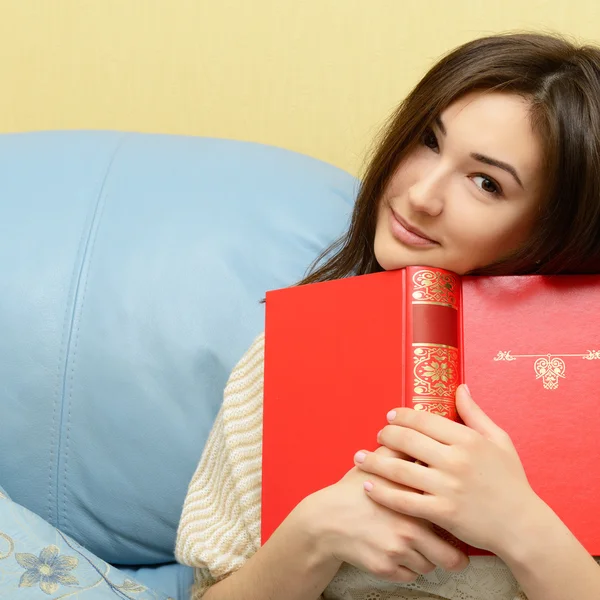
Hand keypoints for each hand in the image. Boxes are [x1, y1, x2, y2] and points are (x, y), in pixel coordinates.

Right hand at [295, 444, 468, 583]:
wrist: (326, 520)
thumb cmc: (354, 492)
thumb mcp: (377, 465)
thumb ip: (403, 452)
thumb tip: (424, 434)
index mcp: (412, 500)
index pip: (452, 517)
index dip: (461, 522)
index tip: (462, 523)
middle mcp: (409, 528)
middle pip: (451, 558)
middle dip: (454, 557)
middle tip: (454, 553)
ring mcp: (397, 551)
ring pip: (430, 567)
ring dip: (426, 559)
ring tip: (417, 547)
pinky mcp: (385, 568)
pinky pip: (410, 576)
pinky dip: (407, 568)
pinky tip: (399, 553)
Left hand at [353, 384, 540, 555]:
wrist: (522, 526)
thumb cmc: (511, 481)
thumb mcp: (499, 441)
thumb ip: (475, 414)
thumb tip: (460, 388)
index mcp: (468, 440)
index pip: (425, 420)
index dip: (402, 416)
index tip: (390, 416)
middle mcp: (455, 460)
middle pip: (407, 441)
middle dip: (386, 435)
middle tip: (377, 435)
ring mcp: (447, 487)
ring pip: (400, 470)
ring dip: (374, 462)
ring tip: (358, 457)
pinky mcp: (442, 513)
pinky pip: (404, 500)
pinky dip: (382, 493)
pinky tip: (368, 486)